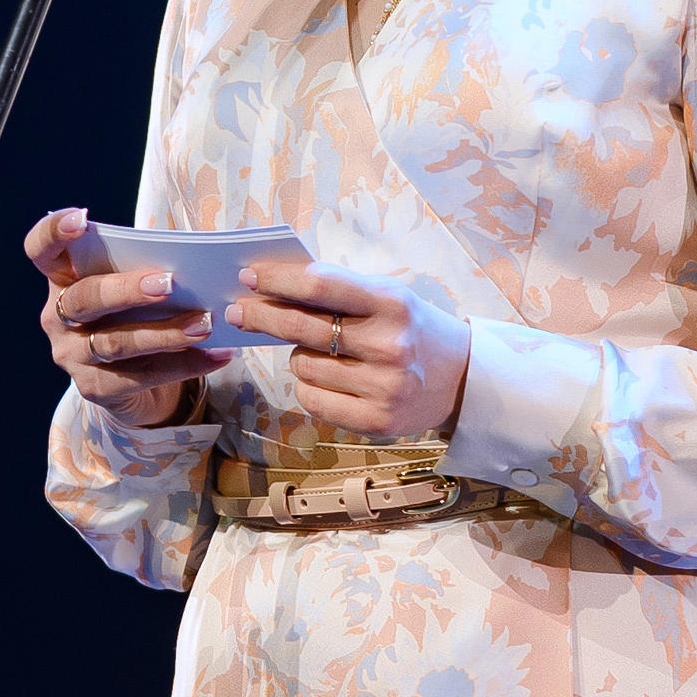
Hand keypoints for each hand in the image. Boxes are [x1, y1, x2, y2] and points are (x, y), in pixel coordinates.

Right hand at [26, 208, 226, 427]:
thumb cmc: (138, 315)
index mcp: (61, 279)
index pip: (41, 250)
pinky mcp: (94, 388)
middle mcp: (57, 316)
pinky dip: (182, 365)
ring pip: (115, 342)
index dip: (55, 232)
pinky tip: (214, 355)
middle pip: (84, 299)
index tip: (82, 218)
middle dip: (126, 290)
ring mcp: (71, 355)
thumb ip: (145, 270)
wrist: (140, 381)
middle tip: (169, 283)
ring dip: (164, 333)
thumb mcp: (134, 286)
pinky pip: (139, 377)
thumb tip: (195, 264)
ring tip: (204, 323)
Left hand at [223, 260, 471, 438]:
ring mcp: (384, 386)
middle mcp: (388, 344)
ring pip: (302, 366)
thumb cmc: (410, 329)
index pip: (320, 286)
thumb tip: (270, 284)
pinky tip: (330, 379)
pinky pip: (312, 399)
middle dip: (261, 316)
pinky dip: (309, 386)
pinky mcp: (377, 421)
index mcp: (391, 302)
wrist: (460, 379)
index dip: (277, 280)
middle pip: (301, 328)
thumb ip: (337, 291)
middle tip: (236, 311)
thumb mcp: (386, 297)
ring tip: (325, 354)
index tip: (248, 276)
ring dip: (299, 357)